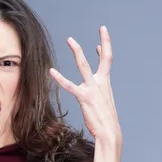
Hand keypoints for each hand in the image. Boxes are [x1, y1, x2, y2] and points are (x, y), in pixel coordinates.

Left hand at [49, 25, 121, 145]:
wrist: (109, 134)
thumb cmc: (105, 122)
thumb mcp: (104, 106)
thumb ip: (99, 96)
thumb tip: (95, 94)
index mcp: (106, 85)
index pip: (108, 63)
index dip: (105, 50)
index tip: (100, 42)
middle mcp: (101, 84)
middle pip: (105, 59)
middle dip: (104, 42)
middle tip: (102, 27)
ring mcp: (93, 89)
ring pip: (85, 66)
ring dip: (78, 52)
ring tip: (71, 39)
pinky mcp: (84, 98)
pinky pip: (70, 86)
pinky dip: (60, 78)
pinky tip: (52, 71)